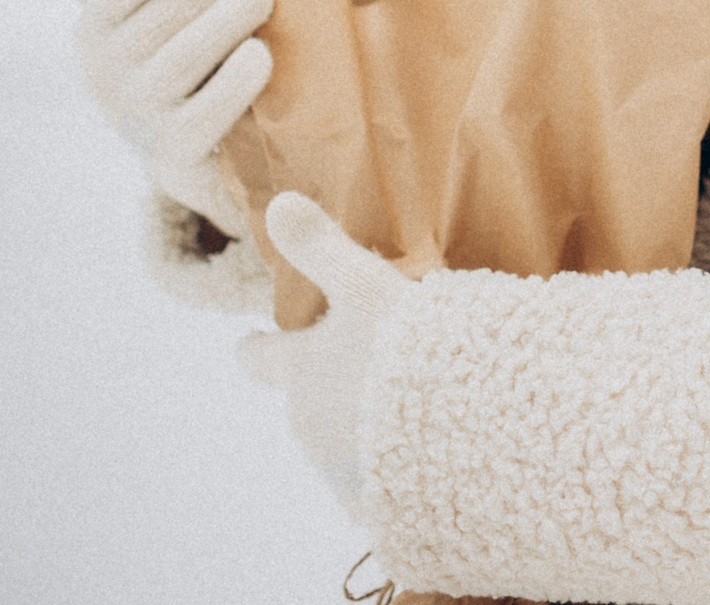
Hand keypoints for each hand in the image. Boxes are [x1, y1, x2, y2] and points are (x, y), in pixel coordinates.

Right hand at [32, 0, 277, 239]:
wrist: (203, 150)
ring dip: (232, 19)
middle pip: (166, 14)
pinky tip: (261, 54)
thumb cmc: (183, 56)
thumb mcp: (148, 11)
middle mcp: (104, 75)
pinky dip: (240, 78)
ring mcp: (138, 117)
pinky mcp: (175, 151)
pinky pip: (209, 110)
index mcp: (95, 29)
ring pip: (185, 57)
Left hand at [239, 192, 415, 515]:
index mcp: (301, 372)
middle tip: (374, 370)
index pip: (260, 358)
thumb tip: (278, 202)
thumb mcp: (366, 286)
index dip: (257, 348)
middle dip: (331, 390)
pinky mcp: (379, 506)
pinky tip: (436, 453)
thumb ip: (321, 248)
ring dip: (368, 430)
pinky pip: (382, 485)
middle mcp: (309, 425)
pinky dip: (400, 470)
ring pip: (344, 443)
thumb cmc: (409, 351)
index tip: (250, 344)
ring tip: (421, 409)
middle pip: (307, 403)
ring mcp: (340, 471)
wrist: (460, 431)